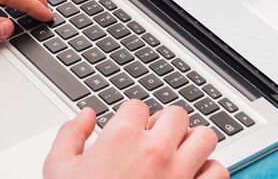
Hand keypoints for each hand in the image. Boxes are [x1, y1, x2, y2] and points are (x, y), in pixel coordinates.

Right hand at [44, 100, 227, 178]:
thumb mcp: (58, 167)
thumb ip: (70, 134)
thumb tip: (86, 116)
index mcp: (121, 137)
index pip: (138, 106)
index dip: (131, 118)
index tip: (128, 132)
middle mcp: (154, 150)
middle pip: (176, 114)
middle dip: (165, 124)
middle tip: (155, 139)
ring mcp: (179, 173)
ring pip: (205, 137)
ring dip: (193, 142)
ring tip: (179, 153)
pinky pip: (218, 171)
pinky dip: (209, 172)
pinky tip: (192, 177)